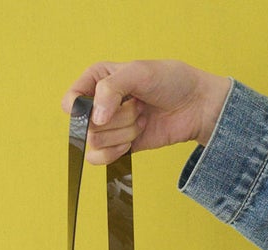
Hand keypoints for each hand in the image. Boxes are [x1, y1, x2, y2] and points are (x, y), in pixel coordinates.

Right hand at [62, 59, 230, 164]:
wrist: (195, 107)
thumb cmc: (171, 82)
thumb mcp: (138, 72)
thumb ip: (110, 89)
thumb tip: (96, 118)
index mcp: (98, 79)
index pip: (71, 100)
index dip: (84, 107)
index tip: (107, 101)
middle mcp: (99, 104)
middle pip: (87, 125)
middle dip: (117, 117)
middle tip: (138, 105)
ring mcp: (109, 128)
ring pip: (97, 141)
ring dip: (124, 131)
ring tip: (142, 118)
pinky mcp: (119, 147)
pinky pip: (101, 158)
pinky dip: (116, 152)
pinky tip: (133, 140)